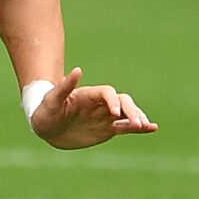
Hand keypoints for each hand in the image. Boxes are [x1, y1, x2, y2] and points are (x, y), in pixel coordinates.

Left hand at [28, 67, 157, 148]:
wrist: (47, 126)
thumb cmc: (46, 111)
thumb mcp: (52, 99)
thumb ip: (65, 86)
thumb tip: (77, 70)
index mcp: (89, 95)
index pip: (107, 93)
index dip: (112, 100)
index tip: (114, 112)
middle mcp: (100, 104)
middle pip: (122, 102)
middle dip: (131, 110)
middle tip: (137, 122)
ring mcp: (105, 116)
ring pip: (127, 114)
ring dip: (137, 117)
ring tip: (146, 125)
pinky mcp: (108, 129)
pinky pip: (126, 127)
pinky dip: (139, 128)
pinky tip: (152, 128)